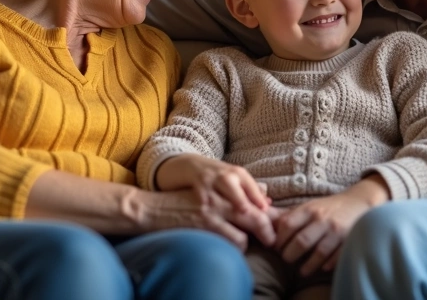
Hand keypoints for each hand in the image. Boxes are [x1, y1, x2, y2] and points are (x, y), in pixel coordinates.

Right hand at [135, 188, 274, 251]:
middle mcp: (224, 189)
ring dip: (254, 237)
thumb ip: (239, 190)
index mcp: (228, 179)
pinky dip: (239, 245)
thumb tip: (266, 194)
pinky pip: (235, 238)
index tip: (275, 225)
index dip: (269, 213)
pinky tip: (234, 247)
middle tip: (272, 240)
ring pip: (250, 222)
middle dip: (268, 228)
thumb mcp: (211, 189)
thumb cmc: (184, 200)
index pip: (258, 196)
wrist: (152, 207)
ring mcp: (216, 205)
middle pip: (258, 209)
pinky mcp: (207, 220)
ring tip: (252, 244)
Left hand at [272, 175, 387, 275]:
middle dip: (290, 254)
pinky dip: (327, 264)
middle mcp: (322, 219)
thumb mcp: (308, 207)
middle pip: (301, 241)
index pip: (287, 224)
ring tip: (302, 272)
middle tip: (286, 260)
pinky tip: (322, 267)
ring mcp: (336, 230)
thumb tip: (262, 218)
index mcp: (309, 209)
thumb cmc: (328, 208)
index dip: (278, 239)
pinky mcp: (349, 239)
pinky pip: (336, 256)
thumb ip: (287, 215)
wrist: (359, 202)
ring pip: (318, 252)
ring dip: (308, 265)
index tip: (275, 248)